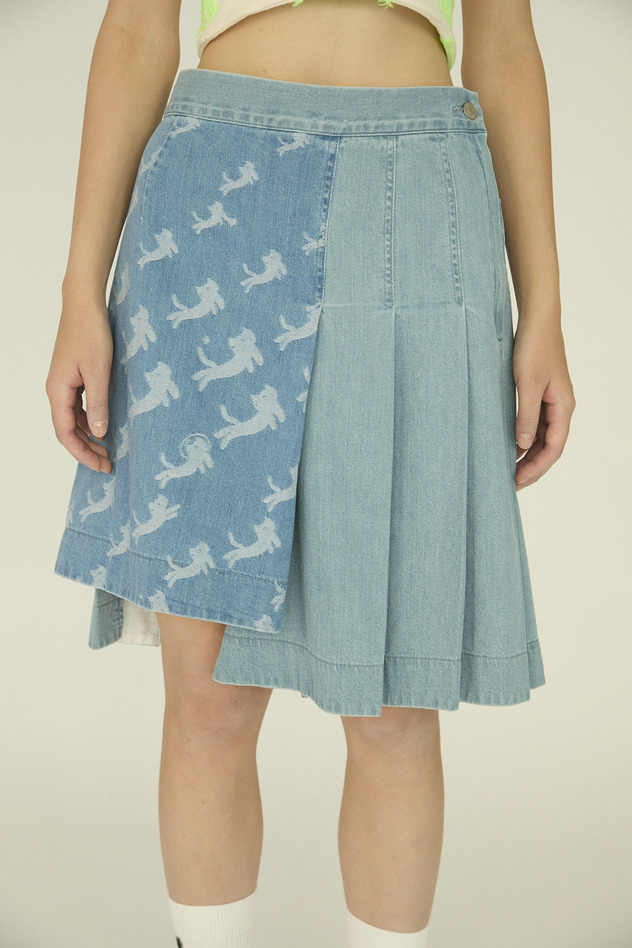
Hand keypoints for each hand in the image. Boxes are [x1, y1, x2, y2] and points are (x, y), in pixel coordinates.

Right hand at [46, 295, 113, 473]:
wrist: (84, 305)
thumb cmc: (91, 334)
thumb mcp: (99, 372)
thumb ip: (99, 404)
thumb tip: (99, 433)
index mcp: (58, 391)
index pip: (65, 433)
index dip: (82, 453)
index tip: (101, 466)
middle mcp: (56, 390)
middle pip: (67, 430)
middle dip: (87, 449)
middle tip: (109, 465)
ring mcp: (63, 384)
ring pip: (72, 420)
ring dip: (88, 437)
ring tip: (108, 451)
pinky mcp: (72, 377)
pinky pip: (77, 407)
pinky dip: (88, 421)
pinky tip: (103, 427)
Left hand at [512, 318, 574, 490]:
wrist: (537, 321)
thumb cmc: (533, 347)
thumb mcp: (526, 383)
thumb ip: (525, 415)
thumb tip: (524, 445)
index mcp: (563, 406)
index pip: (554, 447)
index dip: (536, 467)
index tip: (517, 481)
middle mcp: (561, 407)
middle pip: (550, 447)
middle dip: (532, 468)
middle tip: (511, 485)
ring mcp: (552, 401)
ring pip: (543, 438)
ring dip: (528, 456)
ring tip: (509, 472)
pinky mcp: (542, 395)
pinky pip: (536, 425)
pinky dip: (525, 440)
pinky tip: (510, 448)